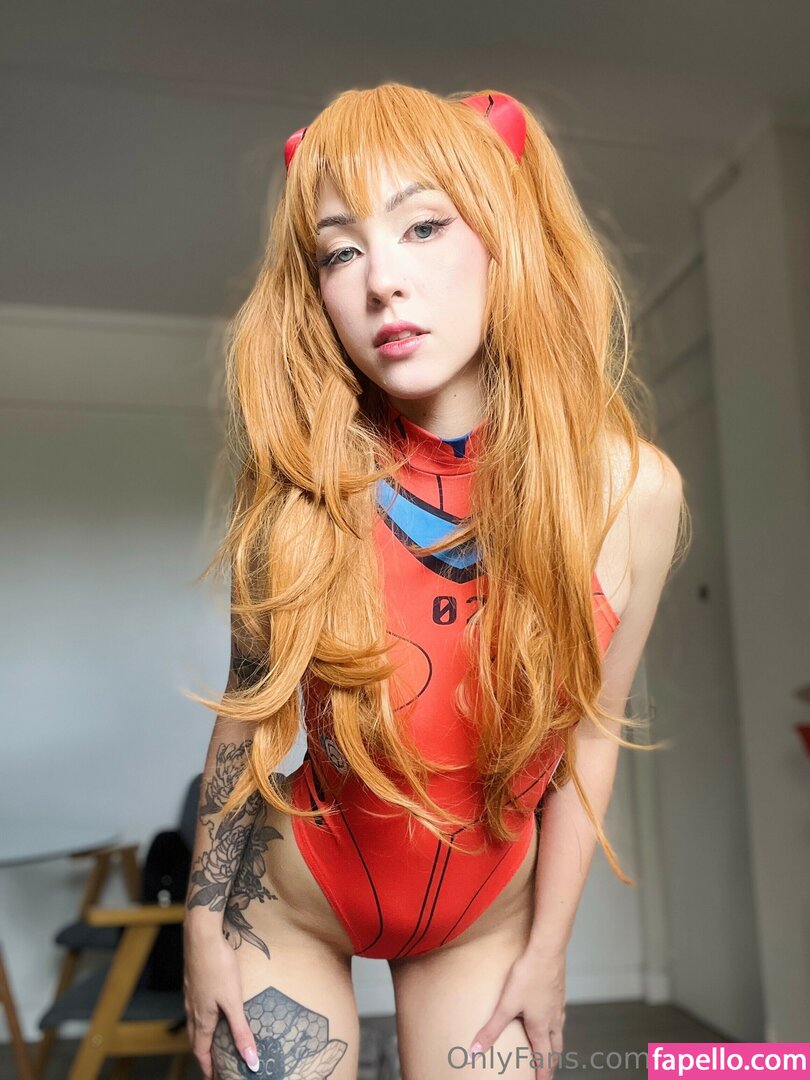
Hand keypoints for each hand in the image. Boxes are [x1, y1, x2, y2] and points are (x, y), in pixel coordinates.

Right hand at [183, 918, 259, 1076]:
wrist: (201, 936)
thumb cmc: (218, 966)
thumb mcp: (233, 1002)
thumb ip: (241, 1031)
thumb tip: (250, 1060)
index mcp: (202, 1018)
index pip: (201, 1050)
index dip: (206, 1065)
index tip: (212, 1076)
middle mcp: (193, 1008)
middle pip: (195, 1038)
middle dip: (202, 1053)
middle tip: (211, 1063)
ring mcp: (191, 993)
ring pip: (194, 1021)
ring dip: (200, 1034)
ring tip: (211, 1039)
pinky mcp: (193, 979)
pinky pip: (195, 1005)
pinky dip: (201, 1015)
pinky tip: (209, 1006)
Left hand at [468, 947, 565, 1079]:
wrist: (547, 950)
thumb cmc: (528, 976)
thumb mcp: (506, 1005)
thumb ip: (491, 1029)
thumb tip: (475, 1050)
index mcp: (541, 1026)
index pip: (544, 1059)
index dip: (543, 1074)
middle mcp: (553, 1019)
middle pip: (555, 1048)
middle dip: (551, 1061)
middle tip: (547, 1070)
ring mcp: (558, 1005)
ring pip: (560, 1031)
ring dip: (555, 1044)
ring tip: (550, 1047)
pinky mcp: (559, 990)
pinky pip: (560, 1014)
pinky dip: (556, 1023)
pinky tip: (549, 1013)